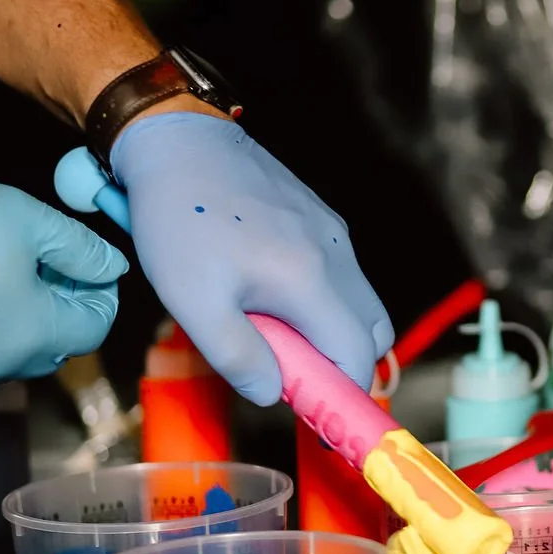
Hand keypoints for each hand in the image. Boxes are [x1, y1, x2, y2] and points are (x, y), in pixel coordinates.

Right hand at [0, 184, 126, 379]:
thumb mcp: (25, 223)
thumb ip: (80, 246)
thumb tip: (112, 265)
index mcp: (40, 337)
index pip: (98, 324)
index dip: (103, 286)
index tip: (94, 255)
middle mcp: (11, 362)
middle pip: (61, 333)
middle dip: (66, 291)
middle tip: (53, 250)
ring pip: (26, 334)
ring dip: (32, 298)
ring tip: (17, 255)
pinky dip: (4, 306)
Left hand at [55, 114, 393, 404]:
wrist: (178, 141)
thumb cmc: (179, 219)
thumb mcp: (192, 301)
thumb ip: (237, 356)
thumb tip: (271, 393)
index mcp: (310, 279)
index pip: (357, 356)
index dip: (342, 394)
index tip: (314, 412)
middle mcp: (337, 254)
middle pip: (374, 332)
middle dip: (344, 365)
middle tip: (294, 376)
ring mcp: (334, 232)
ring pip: (360, 302)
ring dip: (331, 331)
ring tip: (274, 332)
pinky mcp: (322, 218)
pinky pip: (342, 274)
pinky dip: (322, 300)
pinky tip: (269, 293)